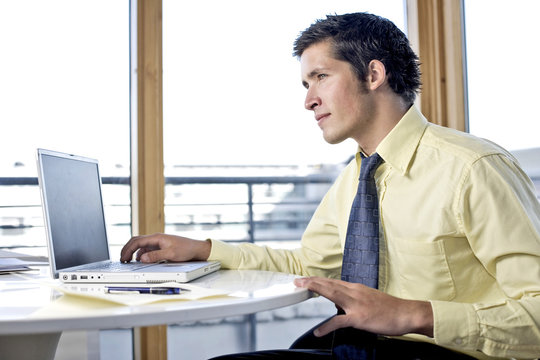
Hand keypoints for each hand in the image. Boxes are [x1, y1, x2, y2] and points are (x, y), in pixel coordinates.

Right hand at [120, 233, 210, 262]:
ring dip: (133, 252)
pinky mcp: (160, 246)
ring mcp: (158, 242)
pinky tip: (140, 260)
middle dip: (127, 249)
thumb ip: (156, 256)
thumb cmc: (186, 249)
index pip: (137, 241)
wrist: (196, 249)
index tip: (123, 258)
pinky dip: (140, 254)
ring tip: (128, 260)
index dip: (128, 249)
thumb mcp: (171, 254)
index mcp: (157, 238)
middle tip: (122, 259)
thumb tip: (142, 259)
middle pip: (136, 241)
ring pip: (141, 245)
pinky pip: (146, 248)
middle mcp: (156, 238)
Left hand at [294, 277, 432, 337]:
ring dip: (316, 289)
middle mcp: (355, 292)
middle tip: (297, 279)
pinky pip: (339, 322)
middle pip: (329, 284)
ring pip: (332, 294)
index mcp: (356, 288)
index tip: (305, 278)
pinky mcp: (360, 318)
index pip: (333, 282)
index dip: (318, 280)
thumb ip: (352, 298)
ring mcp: (356, 304)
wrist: (407, 313)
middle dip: (312, 281)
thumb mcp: (368, 298)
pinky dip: (327, 326)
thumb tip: (337, 301)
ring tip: (302, 288)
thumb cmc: (390, 308)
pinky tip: (318, 331)